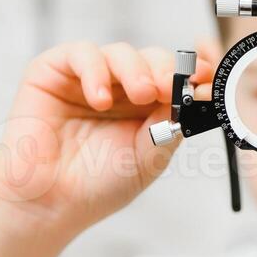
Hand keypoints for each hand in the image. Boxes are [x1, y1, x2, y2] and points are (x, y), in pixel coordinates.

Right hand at [0, 40, 212, 235]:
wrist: (49, 203)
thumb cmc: (96, 185)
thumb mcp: (148, 158)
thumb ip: (170, 126)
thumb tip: (192, 94)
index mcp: (146, 108)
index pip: (174, 77)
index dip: (192, 72)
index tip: (208, 76)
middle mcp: (118, 89)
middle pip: (152, 59)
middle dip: (165, 70)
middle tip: (168, 89)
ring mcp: (87, 79)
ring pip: (120, 53)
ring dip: (135, 69)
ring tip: (141, 95)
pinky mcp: (53, 72)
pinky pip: (81, 53)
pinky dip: (95, 70)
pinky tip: (100, 99)